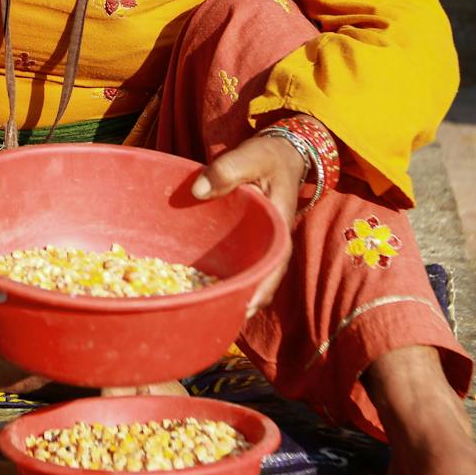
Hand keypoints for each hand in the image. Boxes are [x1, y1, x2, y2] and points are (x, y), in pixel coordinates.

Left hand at [189, 131, 305, 316]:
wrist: (278, 154)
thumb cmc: (267, 156)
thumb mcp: (250, 156)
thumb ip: (227, 170)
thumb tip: (196, 191)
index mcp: (279, 229)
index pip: (273, 268)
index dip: (259, 291)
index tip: (242, 309)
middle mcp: (270, 245)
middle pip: (259, 283)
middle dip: (239, 302)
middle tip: (212, 320)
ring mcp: (258, 246)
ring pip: (247, 279)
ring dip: (230, 294)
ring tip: (202, 314)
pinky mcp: (246, 243)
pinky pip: (235, 266)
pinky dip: (221, 278)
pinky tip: (198, 288)